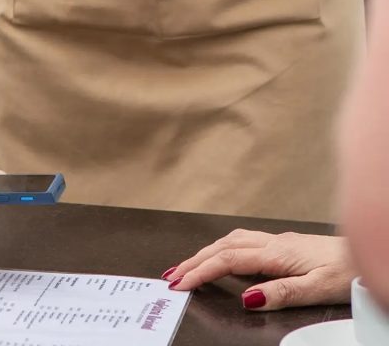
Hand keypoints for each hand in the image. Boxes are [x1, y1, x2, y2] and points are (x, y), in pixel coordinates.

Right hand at [164, 230, 354, 310]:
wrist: (372, 249)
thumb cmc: (351, 270)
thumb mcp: (318, 288)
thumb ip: (281, 292)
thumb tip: (246, 297)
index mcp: (277, 253)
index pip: (227, 260)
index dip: (200, 272)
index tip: (179, 284)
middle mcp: (274, 242)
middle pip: (222, 247)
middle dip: (193, 261)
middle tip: (171, 276)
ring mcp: (279, 241)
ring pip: (231, 241)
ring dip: (205, 252)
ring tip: (188, 266)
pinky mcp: (286, 244)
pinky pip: (243, 242)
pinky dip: (223, 249)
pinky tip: (225, 257)